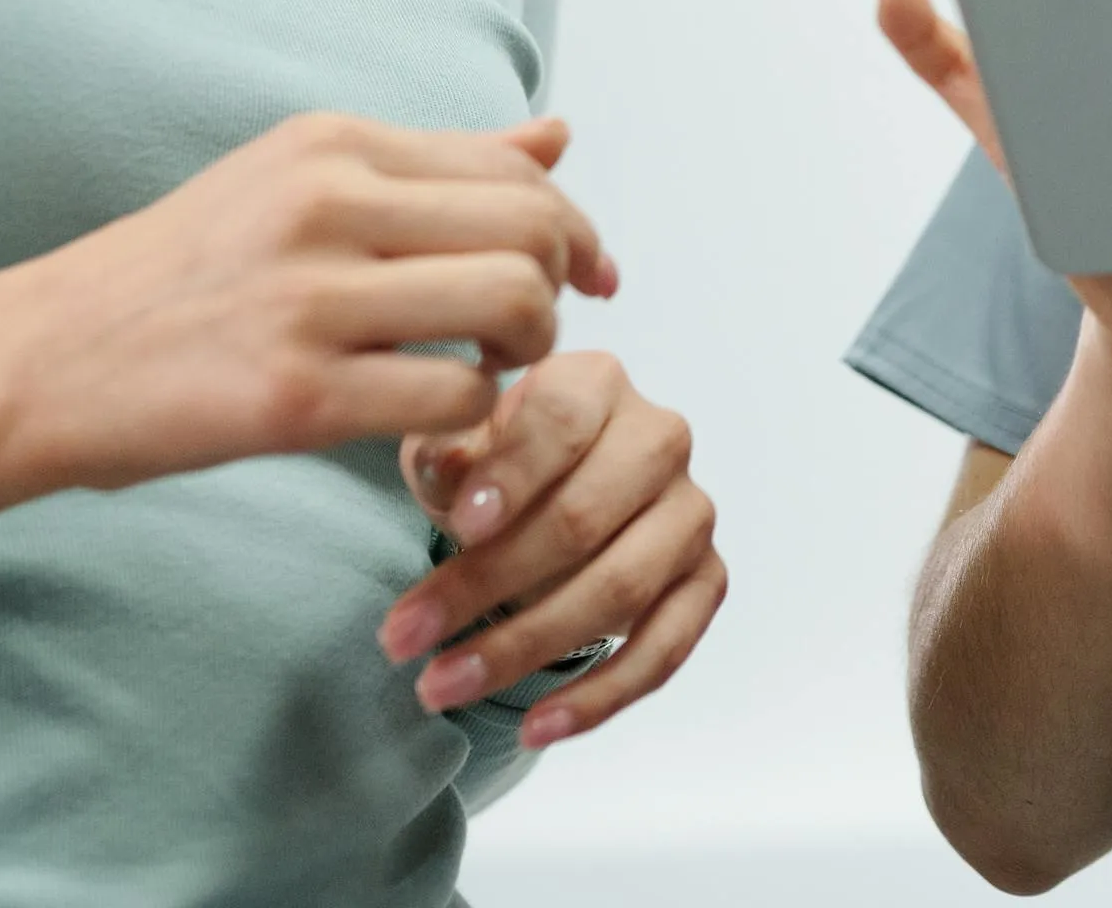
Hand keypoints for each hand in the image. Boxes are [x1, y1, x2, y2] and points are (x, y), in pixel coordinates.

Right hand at [0, 112, 617, 543]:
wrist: (35, 360)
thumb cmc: (175, 277)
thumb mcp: (294, 183)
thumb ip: (431, 165)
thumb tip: (558, 136)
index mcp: (332, 144)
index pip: (511, 164)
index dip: (575, 224)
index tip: (593, 274)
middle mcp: (328, 203)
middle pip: (531, 228)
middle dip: (563, 287)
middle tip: (533, 334)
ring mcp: (312, 299)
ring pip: (511, 305)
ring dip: (528, 353)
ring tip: (488, 375)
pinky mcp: (296, 396)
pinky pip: (453, 399)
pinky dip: (473, 421)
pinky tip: (436, 427)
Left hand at [379, 352, 723, 748]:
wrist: (555, 492)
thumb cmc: (500, 466)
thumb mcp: (457, 447)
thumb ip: (447, 455)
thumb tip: (446, 472)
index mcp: (596, 383)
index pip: (561, 422)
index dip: (512, 476)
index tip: (460, 526)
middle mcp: (660, 438)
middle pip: (583, 517)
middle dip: (487, 585)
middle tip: (404, 638)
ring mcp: (690, 512)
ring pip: (620, 588)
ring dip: (527, 648)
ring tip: (443, 686)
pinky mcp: (707, 579)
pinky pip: (664, 649)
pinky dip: (600, 697)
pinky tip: (537, 727)